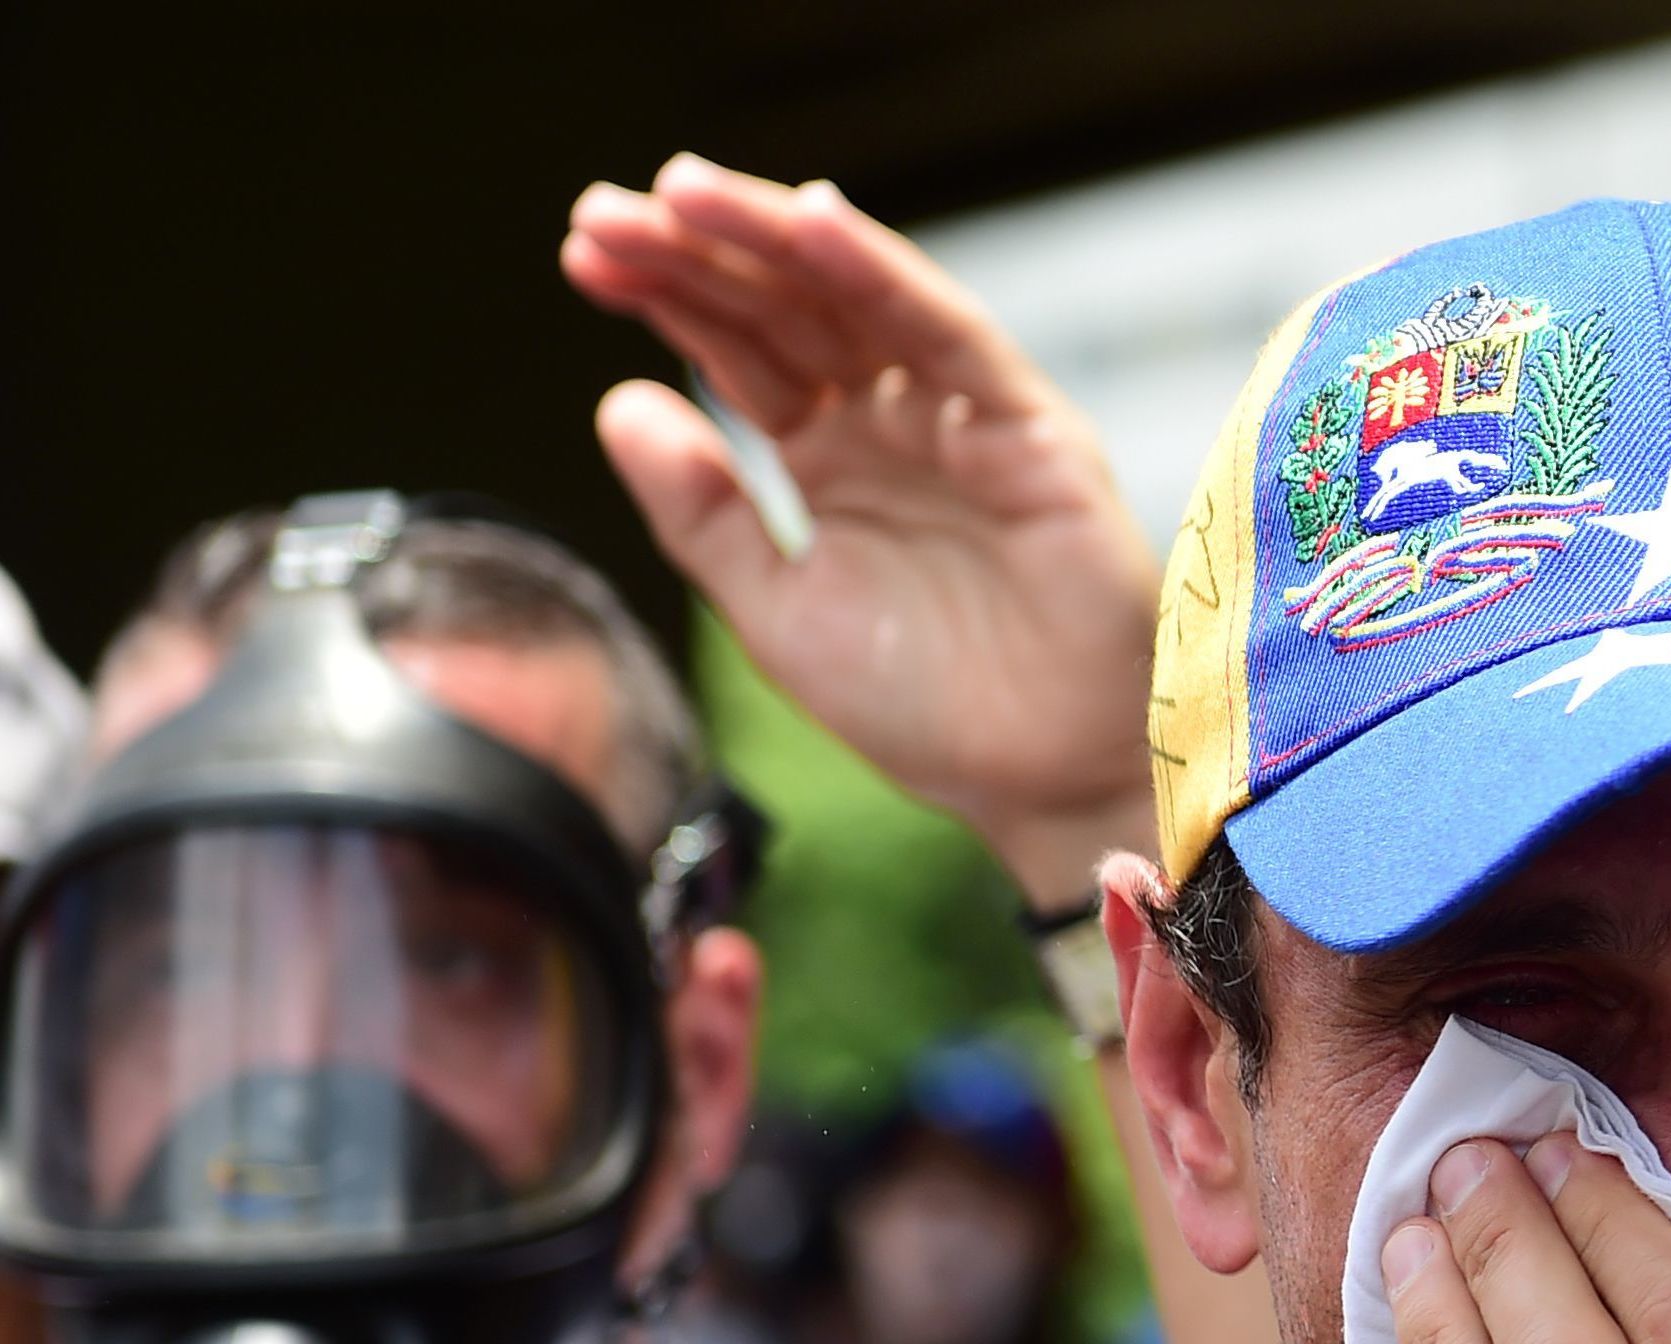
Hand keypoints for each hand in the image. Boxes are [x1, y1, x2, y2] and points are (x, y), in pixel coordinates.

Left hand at [561, 154, 1158, 897]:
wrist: (1043, 779)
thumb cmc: (926, 710)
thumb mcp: (776, 612)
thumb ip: (701, 513)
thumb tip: (618, 400)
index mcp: (828, 463)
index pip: (737, 353)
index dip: (664, 297)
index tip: (583, 254)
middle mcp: (889, 421)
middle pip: (785, 308)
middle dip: (697, 254)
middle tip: (605, 213)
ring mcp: (958, 415)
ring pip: (856, 299)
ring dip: (771, 238)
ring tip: (683, 194)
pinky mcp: (1028, 426)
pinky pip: (947, 332)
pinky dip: (881, 274)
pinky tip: (811, 224)